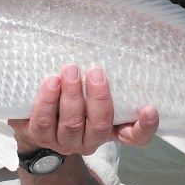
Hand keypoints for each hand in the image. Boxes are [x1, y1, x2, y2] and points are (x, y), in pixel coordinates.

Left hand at [10, 65, 158, 156]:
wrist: (34, 120)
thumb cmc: (70, 99)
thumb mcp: (90, 92)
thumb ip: (101, 80)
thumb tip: (107, 43)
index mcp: (109, 130)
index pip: (135, 137)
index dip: (145, 127)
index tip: (150, 108)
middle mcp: (90, 140)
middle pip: (100, 126)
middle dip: (98, 98)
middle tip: (95, 72)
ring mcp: (64, 141)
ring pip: (72, 124)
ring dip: (72, 96)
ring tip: (70, 71)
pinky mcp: (40, 136)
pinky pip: (44, 121)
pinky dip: (47, 100)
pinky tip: (51, 82)